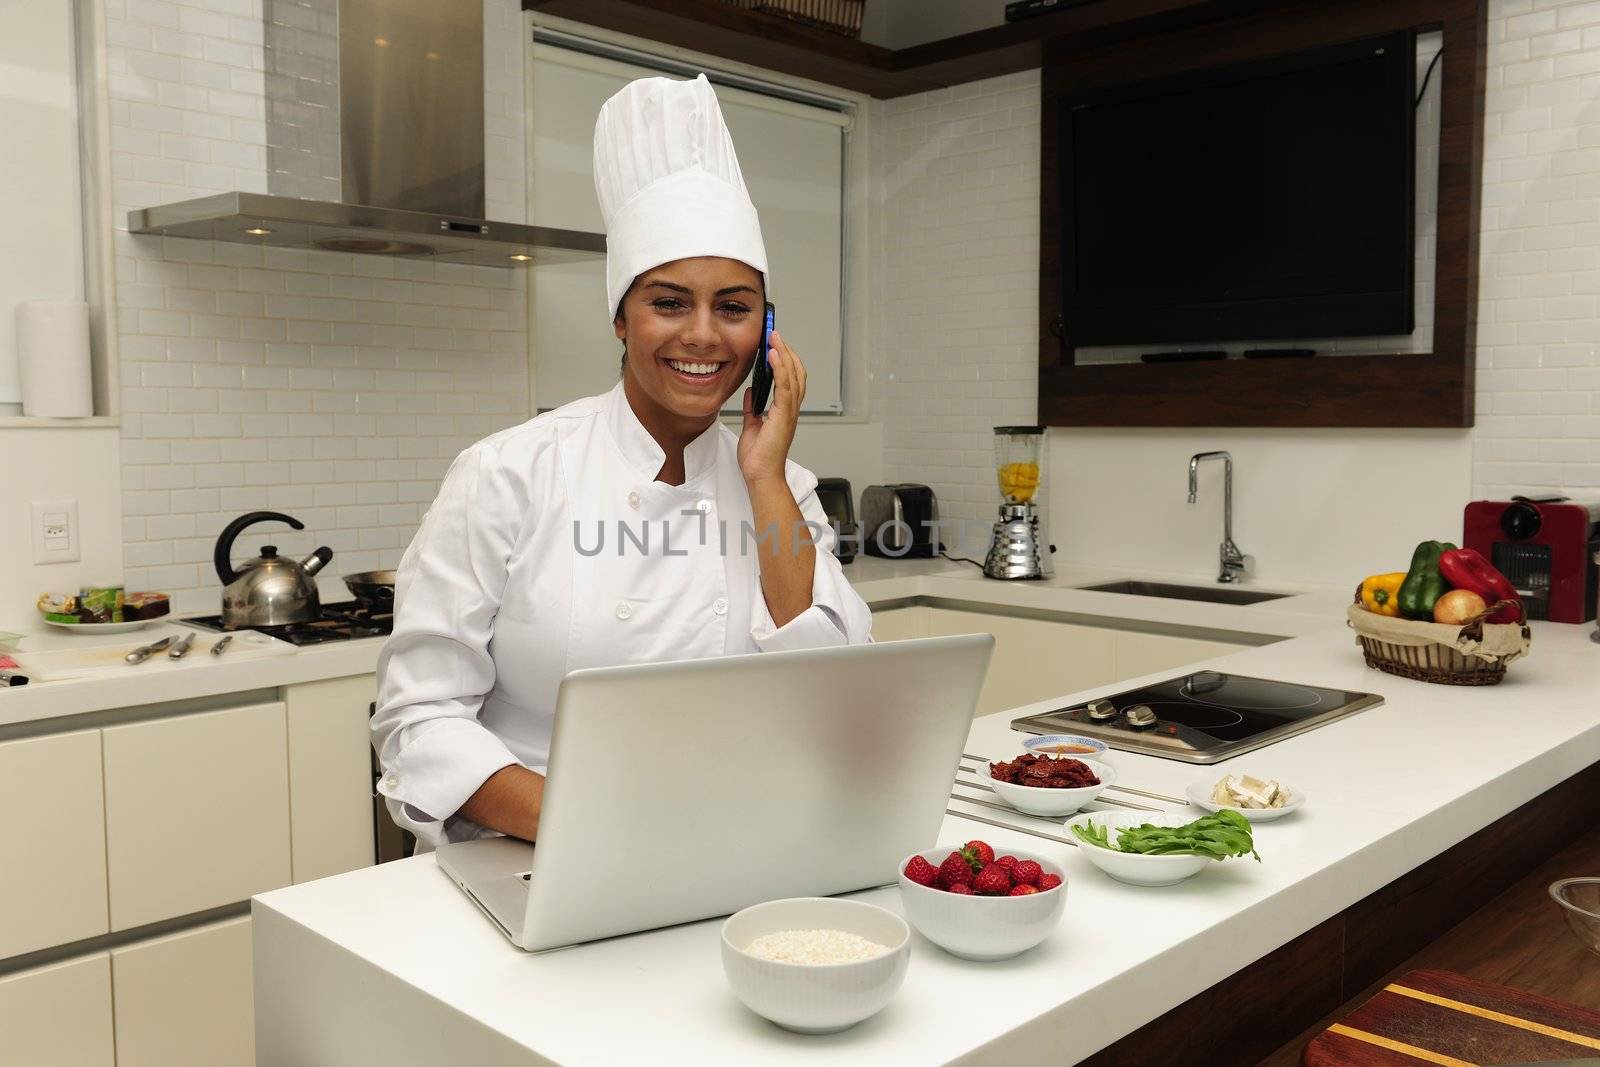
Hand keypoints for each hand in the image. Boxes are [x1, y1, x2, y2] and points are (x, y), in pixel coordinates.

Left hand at [738, 329, 805, 485]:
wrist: (760, 475)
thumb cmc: (759, 458)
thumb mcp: (751, 426)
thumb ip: (752, 409)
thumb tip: (751, 394)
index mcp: (784, 411)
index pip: (790, 378)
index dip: (785, 359)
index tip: (774, 344)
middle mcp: (790, 409)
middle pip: (796, 372)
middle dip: (786, 351)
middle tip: (775, 334)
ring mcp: (789, 411)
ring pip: (793, 375)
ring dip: (784, 354)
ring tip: (775, 338)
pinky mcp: (783, 415)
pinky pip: (784, 386)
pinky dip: (780, 368)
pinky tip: (773, 355)